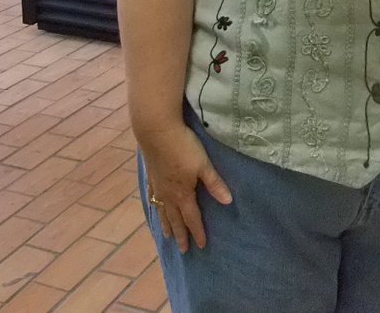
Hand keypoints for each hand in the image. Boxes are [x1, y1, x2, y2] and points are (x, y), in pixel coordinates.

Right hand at [140, 121, 231, 251]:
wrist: (156, 131)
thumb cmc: (183, 146)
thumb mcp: (203, 164)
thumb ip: (214, 183)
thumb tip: (228, 202)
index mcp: (182, 193)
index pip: (192, 217)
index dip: (198, 231)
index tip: (201, 245)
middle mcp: (168, 194)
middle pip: (175, 219)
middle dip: (181, 234)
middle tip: (183, 250)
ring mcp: (157, 185)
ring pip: (162, 210)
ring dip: (167, 224)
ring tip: (168, 235)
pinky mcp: (151, 176)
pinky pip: (153, 198)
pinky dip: (155, 208)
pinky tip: (155, 207)